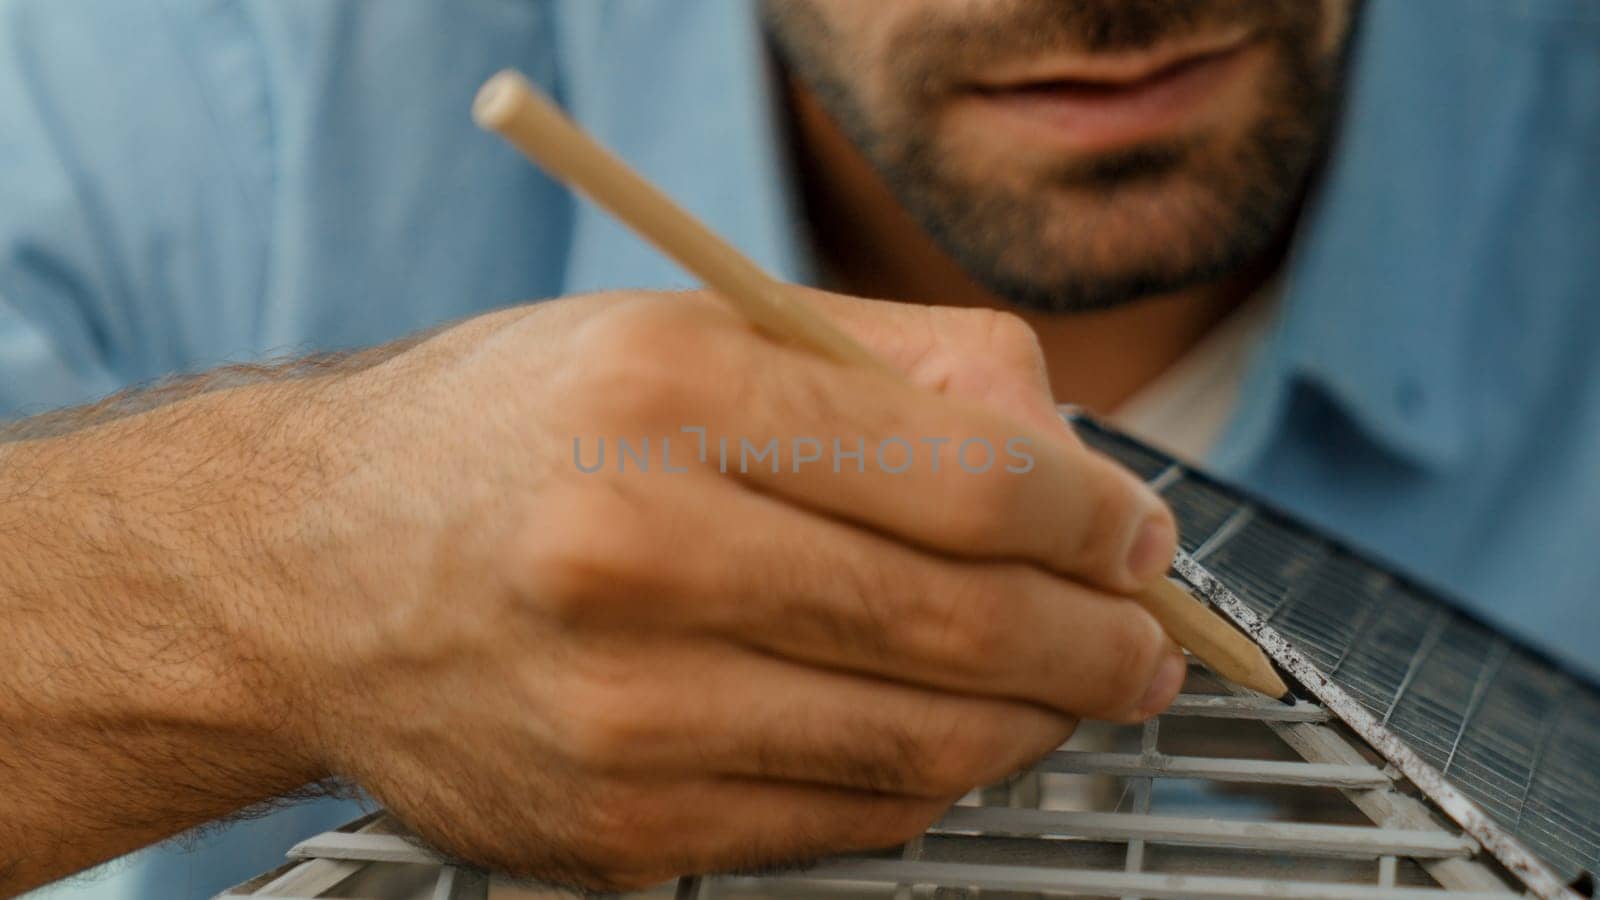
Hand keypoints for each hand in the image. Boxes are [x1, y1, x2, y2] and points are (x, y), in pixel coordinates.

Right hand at [252, 288, 1181, 889]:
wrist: (305, 569)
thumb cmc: (507, 433)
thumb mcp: (684, 332)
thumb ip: (890, 365)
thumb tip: (1060, 444)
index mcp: (659, 399)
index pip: (955, 473)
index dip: (1086, 515)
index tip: (1137, 537)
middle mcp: (628, 557)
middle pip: (953, 623)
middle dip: (1095, 641)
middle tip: (1143, 642)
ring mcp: (617, 714)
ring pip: (916, 746)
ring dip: (1031, 724)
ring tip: (1069, 691)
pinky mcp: (613, 828)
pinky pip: (841, 823)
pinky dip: (928, 783)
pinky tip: (945, 737)